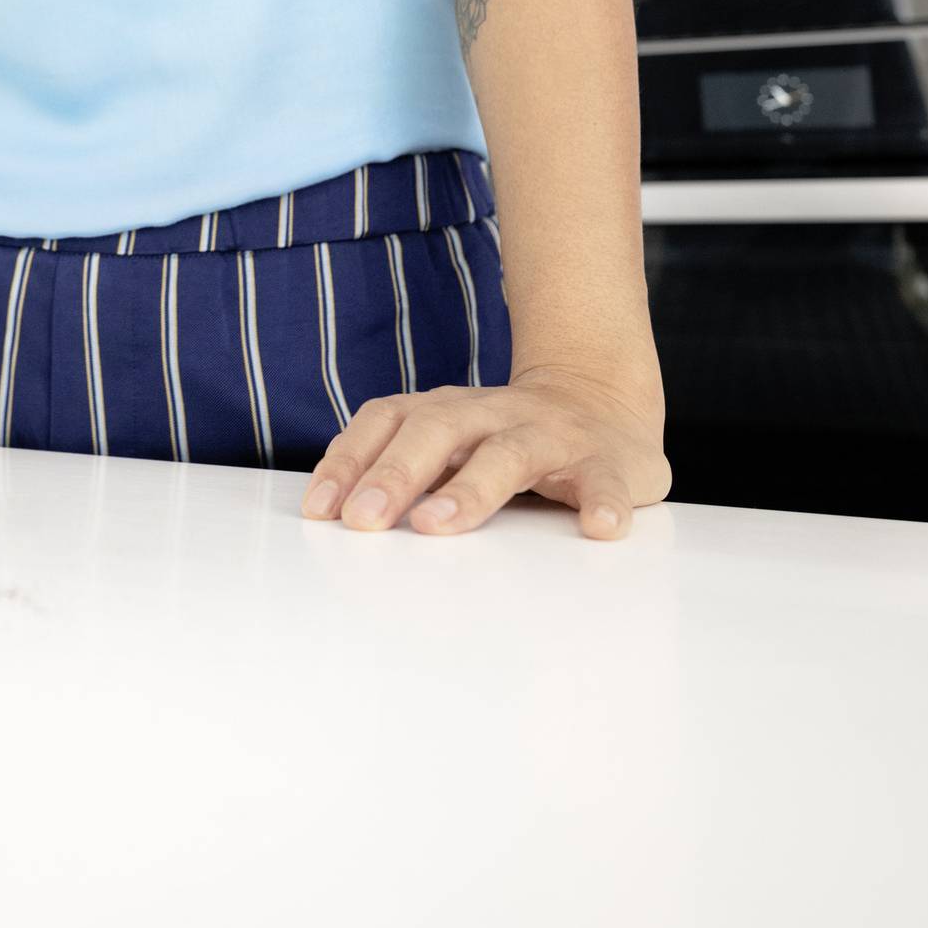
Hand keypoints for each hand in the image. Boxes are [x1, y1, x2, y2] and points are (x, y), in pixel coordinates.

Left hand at [299, 359, 672, 540]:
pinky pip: (603, 482)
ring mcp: (550, 436)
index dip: (350, 460)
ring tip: (439, 524)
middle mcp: (492, 414)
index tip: (321, 509)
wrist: (602, 400)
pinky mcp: (606, 463)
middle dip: (395, 474)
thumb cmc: (505, 436)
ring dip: (471, 489)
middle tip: (364, 520)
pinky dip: (602, 502)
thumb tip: (334, 514)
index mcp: (447, 410)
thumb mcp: (448, 442)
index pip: (387, 421)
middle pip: (438, 431)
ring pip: (508, 454)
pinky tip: (599, 527)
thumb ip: (400, 468)